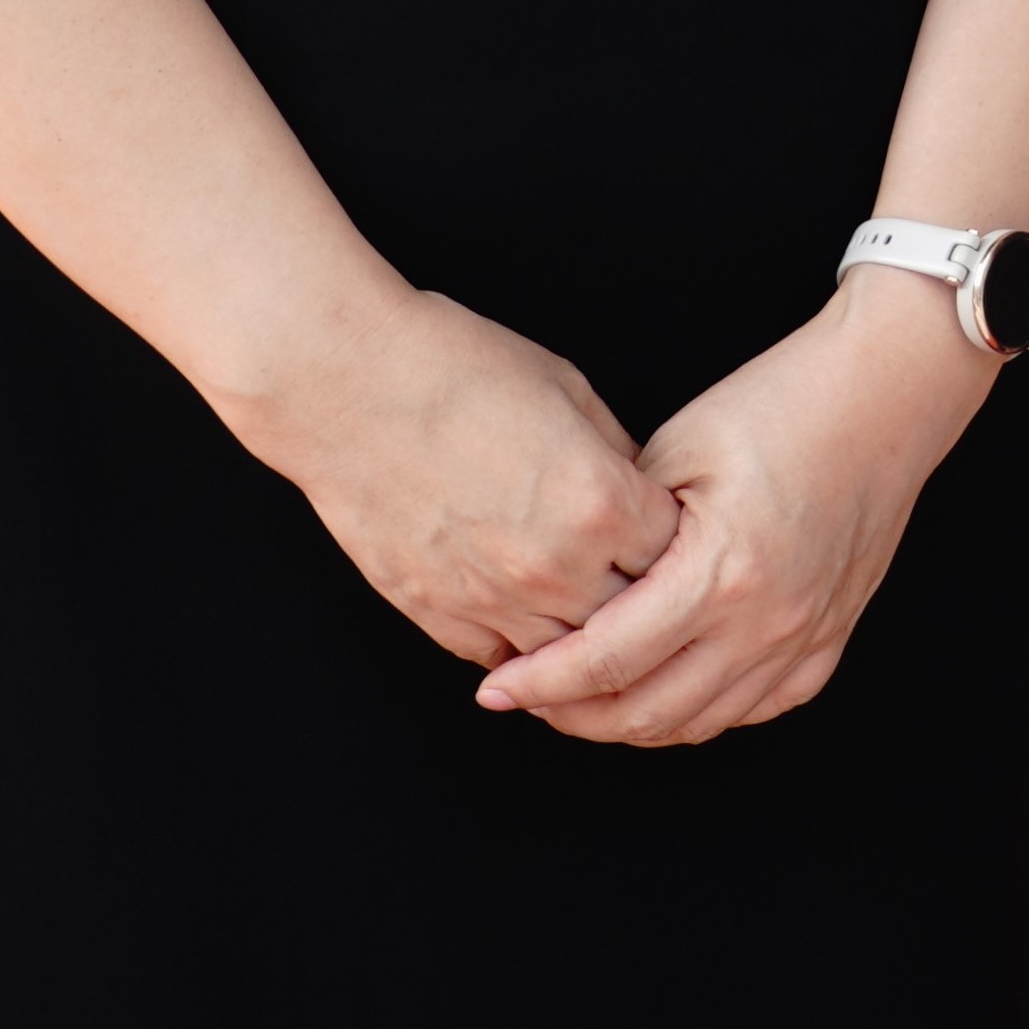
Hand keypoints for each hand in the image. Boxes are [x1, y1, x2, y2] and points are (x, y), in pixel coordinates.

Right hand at [247, 285, 677, 670]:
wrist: (344, 385)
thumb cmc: (455, 368)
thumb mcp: (568, 391)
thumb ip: (614, 455)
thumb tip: (642, 494)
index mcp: (600, 501)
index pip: (678, 555)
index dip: (683, 544)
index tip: (677, 534)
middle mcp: (555, 565)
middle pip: (633, 617)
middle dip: (646, 600)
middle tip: (648, 586)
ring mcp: (493, 600)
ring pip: (570, 657)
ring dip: (586, 637)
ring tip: (597, 618)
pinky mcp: (438, 616)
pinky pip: (503, 661)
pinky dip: (525, 651)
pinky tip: (533, 626)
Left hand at [475, 271, 995, 746]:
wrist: (890, 390)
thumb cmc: (782, 402)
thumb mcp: (679, 449)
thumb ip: (621, 529)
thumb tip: (569, 583)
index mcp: (721, 573)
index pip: (606, 660)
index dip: (539, 683)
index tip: (494, 689)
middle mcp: (766, 622)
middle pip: (645, 713)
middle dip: (572, 715)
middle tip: (530, 696)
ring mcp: (805, 637)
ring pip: (697, 721)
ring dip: (631, 721)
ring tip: (586, 697)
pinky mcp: (831, 636)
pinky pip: (754, 707)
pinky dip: (700, 710)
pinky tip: (668, 687)